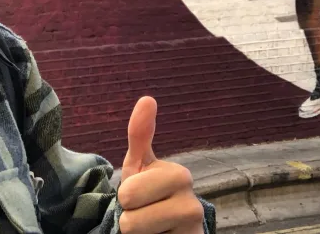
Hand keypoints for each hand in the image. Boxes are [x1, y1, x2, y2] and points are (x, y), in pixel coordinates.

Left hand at [119, 97, 204, 233]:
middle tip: (144, 215)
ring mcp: (193, 230)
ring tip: (152, 230)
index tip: (141, 195)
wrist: (169, 231)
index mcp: (180, 176)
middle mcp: (194, 206)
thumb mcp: (140, 166)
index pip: (129, 193)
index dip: (126, 197)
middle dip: (130, 220)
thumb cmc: (150, 195)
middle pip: (130, 221)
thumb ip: (140, 134)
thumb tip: (147, 98)